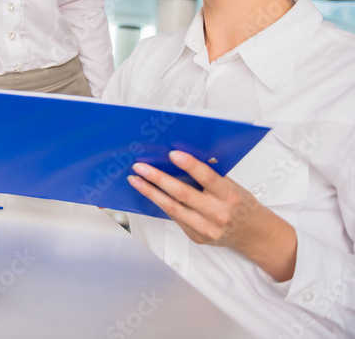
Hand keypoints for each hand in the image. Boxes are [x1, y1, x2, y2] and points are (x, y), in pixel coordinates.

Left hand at [128, 150, 296, 280]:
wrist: (254, 235)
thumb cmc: (242, 205)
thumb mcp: (234, 187)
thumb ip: (211, 176)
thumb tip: (181, 157)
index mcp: (230, 197)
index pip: (208, 178)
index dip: (190, 165)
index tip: (172, 154)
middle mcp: (218, 214)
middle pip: (183, 194)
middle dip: (158, 179)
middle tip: (140, 166)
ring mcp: (206, 229)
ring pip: (172, 208)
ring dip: (150, 192)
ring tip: (135, 179)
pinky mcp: (196, 237)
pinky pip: (174, 217)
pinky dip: (160, 203)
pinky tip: (149, 193)